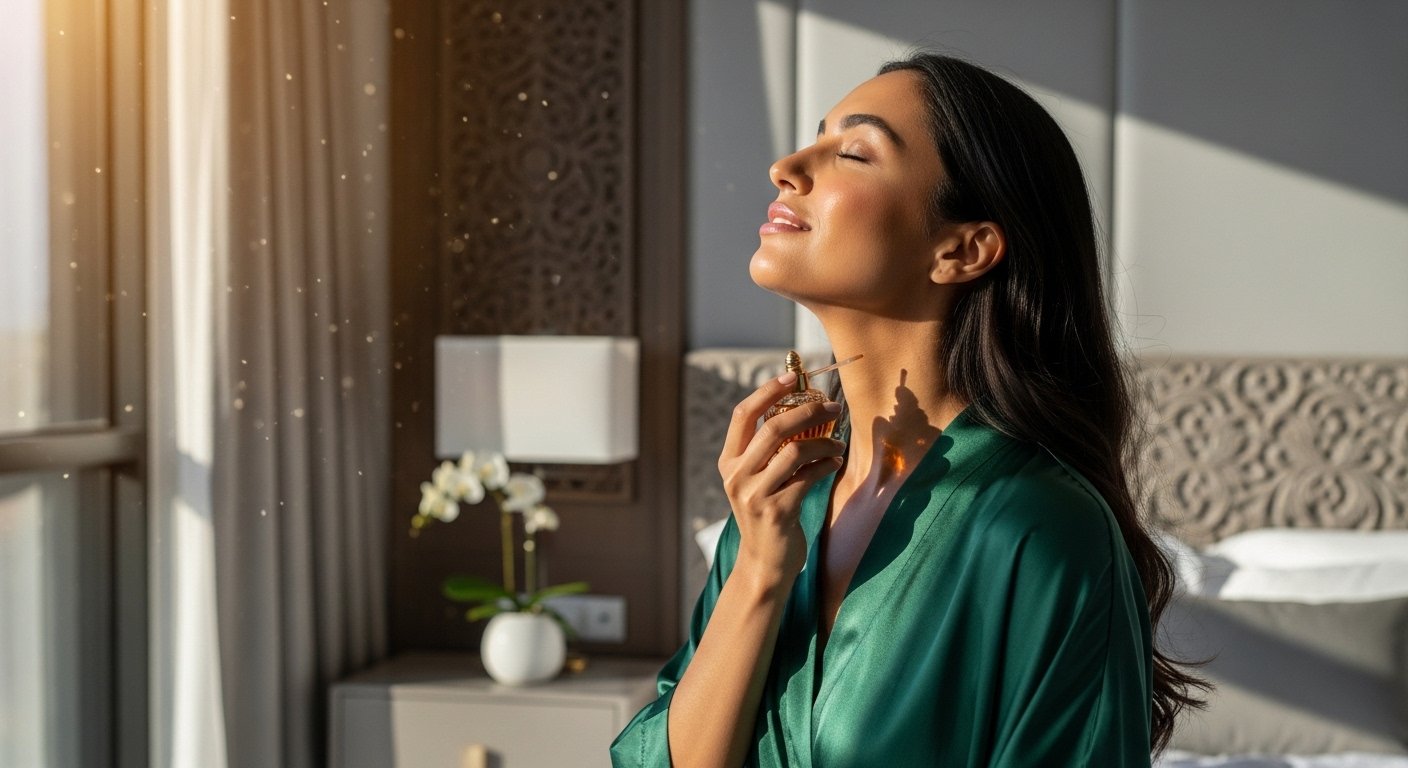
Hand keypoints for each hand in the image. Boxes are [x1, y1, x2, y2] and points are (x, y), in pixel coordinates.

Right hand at [718, 372, 844, 584]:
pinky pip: (808, 477)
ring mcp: (754, 495)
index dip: (768, 391)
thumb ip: (770, 449)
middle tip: (833, 408)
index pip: (744, 414)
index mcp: (729, 461)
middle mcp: (736, 475)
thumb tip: (804, 407)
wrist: (765, 563)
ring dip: (824, 441)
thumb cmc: (769, 512)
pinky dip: (827, 465)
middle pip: (774, 428)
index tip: (793, 377)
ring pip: (795, 451)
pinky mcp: (776, 512)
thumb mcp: (758, 479)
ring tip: (839, 443)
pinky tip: (835, 462)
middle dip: (809, 411)